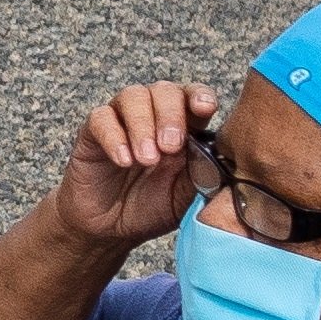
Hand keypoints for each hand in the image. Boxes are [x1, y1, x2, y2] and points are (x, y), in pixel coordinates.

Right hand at [32, 80, 207, 258]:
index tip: (205, 109)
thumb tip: (228, 160)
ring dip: (142, 125)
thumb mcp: (189, 195)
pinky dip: (114, 137)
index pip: (194, 96)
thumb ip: (206, 174)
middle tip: (170, 146)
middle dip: (170, 114)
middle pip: (164, 90)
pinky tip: (124, 161)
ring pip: (132, 96)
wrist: (111, 228)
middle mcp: (153, 116)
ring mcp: (121, 121)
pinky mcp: (92, 132)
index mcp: (184, 126)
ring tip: (147, 159)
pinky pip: (101, 118)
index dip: (200, 96)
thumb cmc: (155, 207)